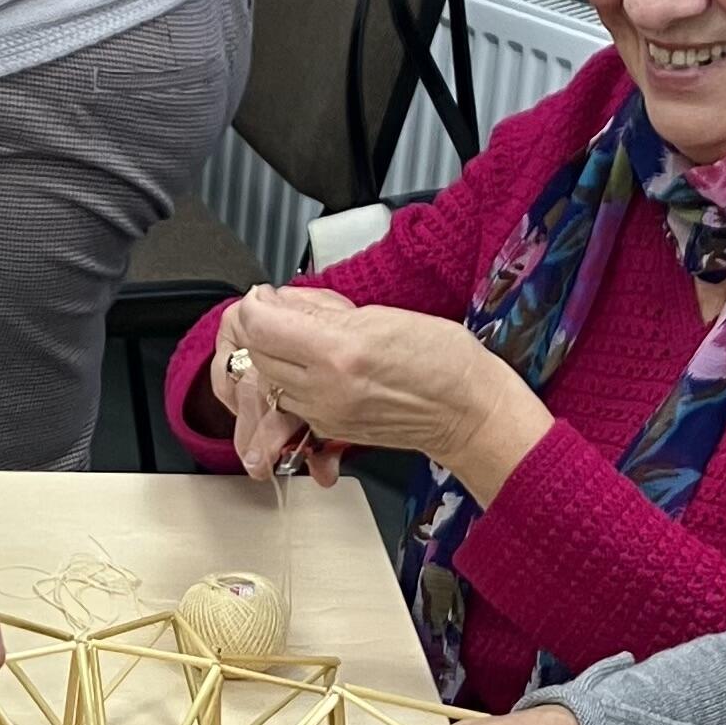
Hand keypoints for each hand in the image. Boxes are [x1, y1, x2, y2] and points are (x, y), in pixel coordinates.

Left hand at [225, 285, 550, 496]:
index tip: (265, 295)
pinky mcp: (329, 429)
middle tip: (284, 310)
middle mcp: (323, 389)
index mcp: (336, 352)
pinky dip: (292, 378)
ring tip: (307, 338)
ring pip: (268, 378)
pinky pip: (290, 400)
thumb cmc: (442, 359)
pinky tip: (319, 365)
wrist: (469, 412)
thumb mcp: (380, 314)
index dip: (256, 304)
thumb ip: (321, 308)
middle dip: (262, 327)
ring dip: (275, 355)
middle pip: (256, 353)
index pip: (260, 326)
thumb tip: (280, 299)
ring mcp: (323, 414)